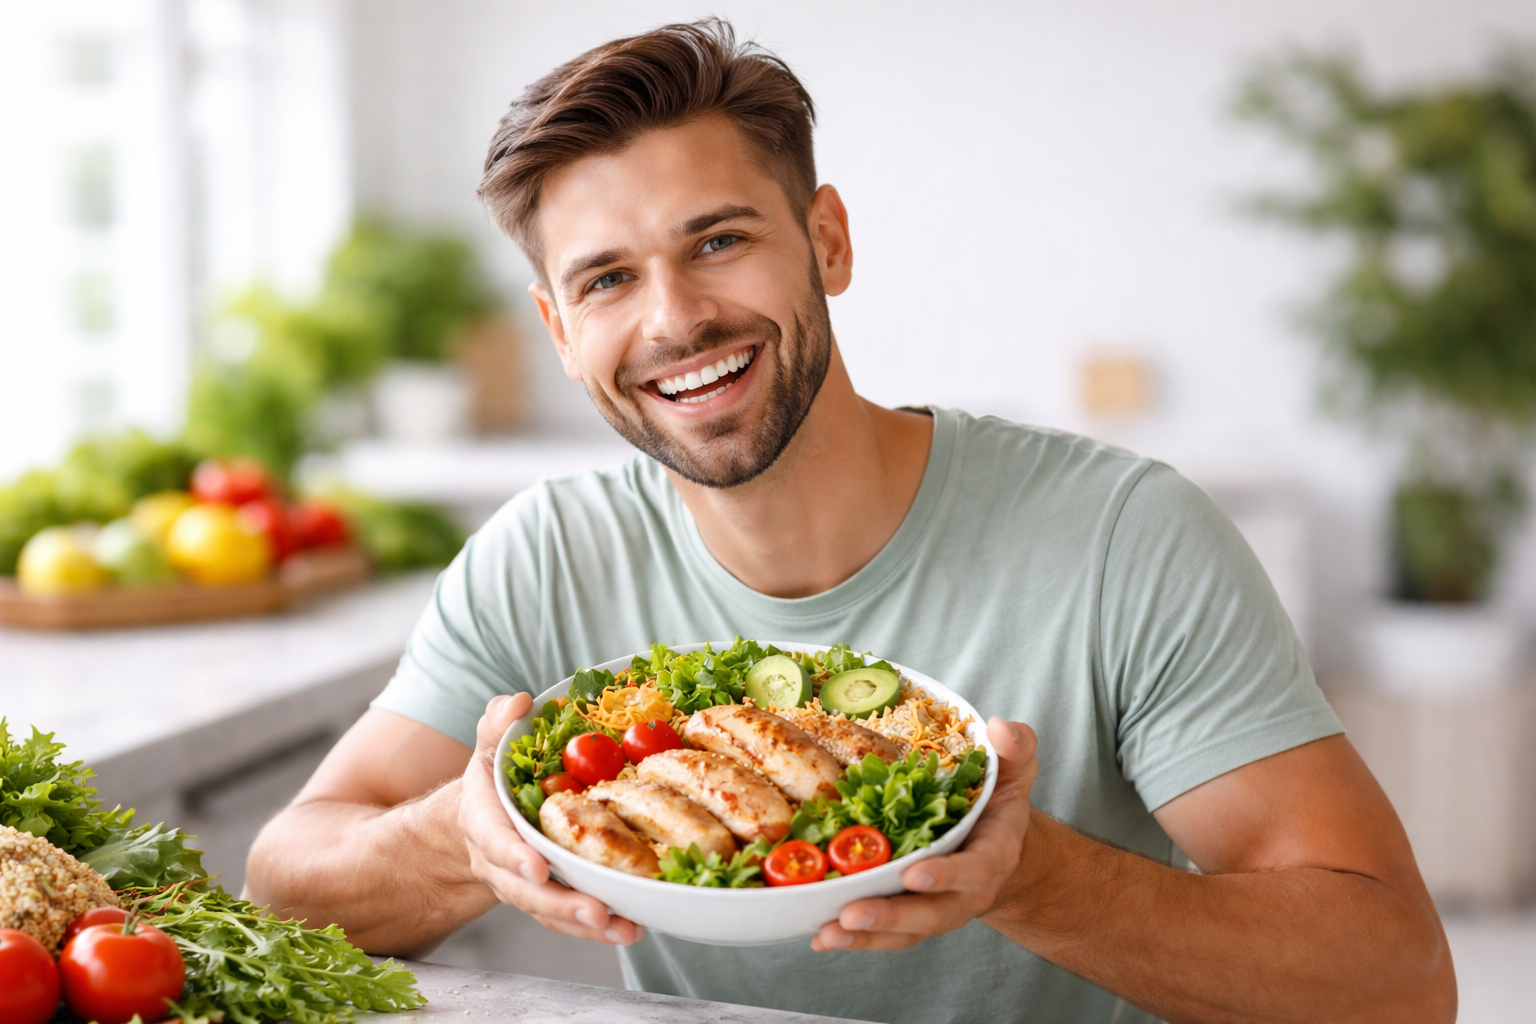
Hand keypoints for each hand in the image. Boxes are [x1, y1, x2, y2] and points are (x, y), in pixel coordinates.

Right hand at [458, 693, 643, 944]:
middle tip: (597, 910)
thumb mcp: (491, 740)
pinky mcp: (546, 896)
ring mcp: (522, 883)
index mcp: (482, 817)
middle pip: (525, 888)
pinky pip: (566, 919)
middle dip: (561, 903)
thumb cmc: (493, 772)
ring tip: (625, 929)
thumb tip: (519, 703)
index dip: (512, 854)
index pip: (493, 837)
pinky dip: (595, 928)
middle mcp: (498, 859)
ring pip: (548, 911)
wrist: (481, 815)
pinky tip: (630, 928)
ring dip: (586, 923)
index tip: (537, 865)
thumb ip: (498, 720)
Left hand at [810, 717, 1037, 951]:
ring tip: (828, 933)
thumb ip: (1015, 747)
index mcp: (992, 855)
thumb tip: (999, 727)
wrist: (999, 848)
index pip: (972, 869)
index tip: (915, 873)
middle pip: (931, 913)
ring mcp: (938, 908)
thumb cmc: (999, 805)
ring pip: (904, 931)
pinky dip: (857, 939)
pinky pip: (887, 934)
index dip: (945, 874)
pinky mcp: (913, 918)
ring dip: (866, 935)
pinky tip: (822, 936)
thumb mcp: (1014, 770)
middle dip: (891, 915)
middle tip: (852, 912)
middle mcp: (965, 891)